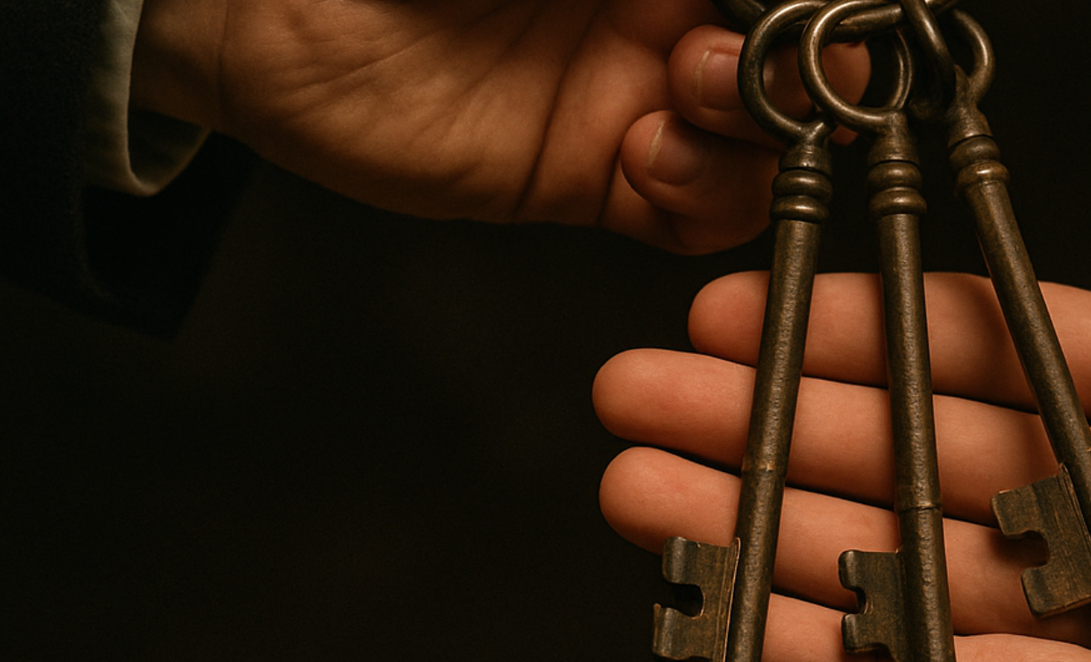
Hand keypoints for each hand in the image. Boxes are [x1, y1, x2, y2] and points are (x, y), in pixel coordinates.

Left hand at [133, 0, 863, 251]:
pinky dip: (700, 199)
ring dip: (758, 134)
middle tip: (771, 64)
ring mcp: (631, 97)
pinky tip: (648, 160)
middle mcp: (664, 15)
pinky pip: (690, 212)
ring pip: (763, 143)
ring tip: (683, 101)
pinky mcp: (587, 177)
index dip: (827, 15)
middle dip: (812, 71)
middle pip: (804, 65)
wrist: (257, 10)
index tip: (832, 21)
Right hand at [593, 55, 1090, 661]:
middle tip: (635, 412)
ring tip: (647, 510)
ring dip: (775, 546)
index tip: (743, 305)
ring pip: (919, 574)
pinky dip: (866, 659)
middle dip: (765, 435)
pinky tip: (763, 632)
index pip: (977, 345)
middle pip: (912, 458)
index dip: (856, 327)